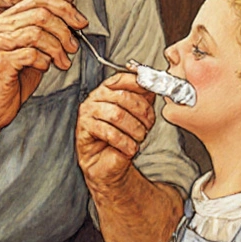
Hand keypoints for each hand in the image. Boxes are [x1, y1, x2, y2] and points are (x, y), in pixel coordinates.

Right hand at [0, 0, 87, 130]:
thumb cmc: (15, 76)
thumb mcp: (36, 48)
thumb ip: (49, 30)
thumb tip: (72, 12)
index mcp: (8, 19)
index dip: (64, 8)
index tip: (81, 22)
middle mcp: (0, 27)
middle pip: (41, 14)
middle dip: (64, 30)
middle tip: (73, 46)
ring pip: (37, 33)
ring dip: (57, 48)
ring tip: (63, 61)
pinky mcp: (0, 62)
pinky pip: (31, 54)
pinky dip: (44, 61)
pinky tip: (45, 68)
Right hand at [76, 73, 155, 188]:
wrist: (108, 162)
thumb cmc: (121, 138)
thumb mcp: (136, 116)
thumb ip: (143, 99)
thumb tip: (155, 86)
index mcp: (107, 90)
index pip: (122, 79)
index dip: (138, 84)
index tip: (153, 91)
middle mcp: (96, 98)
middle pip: (122, 97)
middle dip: (141, 113)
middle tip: (148, 126)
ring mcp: (88, 112)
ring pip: (117, 115)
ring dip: (134, 129)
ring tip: (139, 138)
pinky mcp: (85, 128)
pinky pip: (109, 133)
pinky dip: (125, 143)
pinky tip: (129, 148)